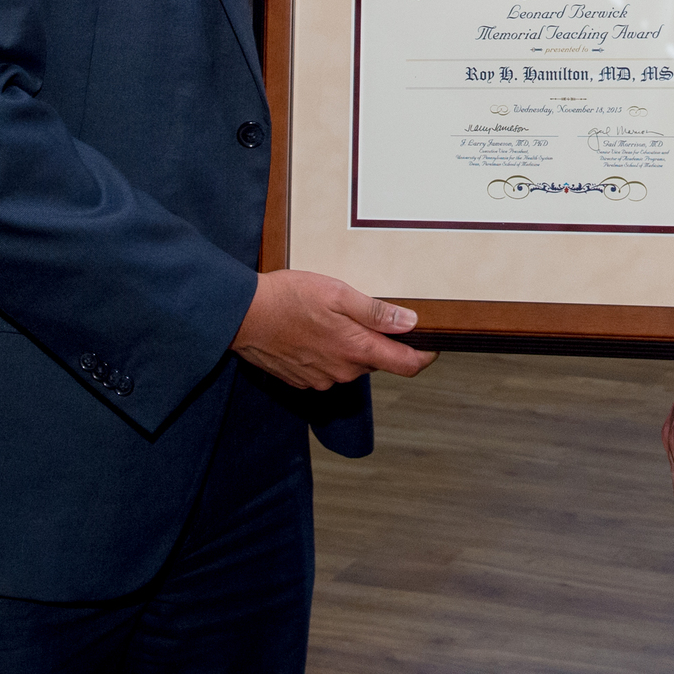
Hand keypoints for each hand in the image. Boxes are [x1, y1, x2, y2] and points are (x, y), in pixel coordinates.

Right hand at [232, 269, 435, 388]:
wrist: (241, 316)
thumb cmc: (287, 299)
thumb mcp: (337, 294)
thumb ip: (376, 312)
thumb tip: (411, 323)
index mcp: (356, 349)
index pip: (406, 365)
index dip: (424, 356)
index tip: (432, 345)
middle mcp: (343, 371)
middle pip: (376, 361)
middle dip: (376, 341)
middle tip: (360, 313)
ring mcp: (321, 379)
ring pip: (351, 364)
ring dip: (349, 346)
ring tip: (328, 318)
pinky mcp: (303, 380)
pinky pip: (328, 368)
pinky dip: (327, 352)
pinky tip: (311, 332)